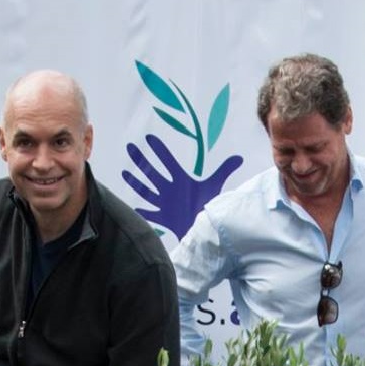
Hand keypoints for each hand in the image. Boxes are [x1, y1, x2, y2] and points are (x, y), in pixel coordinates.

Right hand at [122, 134, 243, 238]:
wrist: (204, 227)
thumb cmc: (206, 203)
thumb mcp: (214, 185)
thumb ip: (224, 171)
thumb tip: (239, 157)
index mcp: (180, 180)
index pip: (168, 162)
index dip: (159, 151)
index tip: (149, 138)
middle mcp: (169, 189)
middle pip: (153, 173)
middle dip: (142, 161)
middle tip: (130, 147)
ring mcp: (164, 203)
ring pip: (147, 190)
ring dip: (136, 182)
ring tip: (124, 172)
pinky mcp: (163, 217)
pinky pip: (150, 213)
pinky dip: (142, 211)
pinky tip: (133, 206)